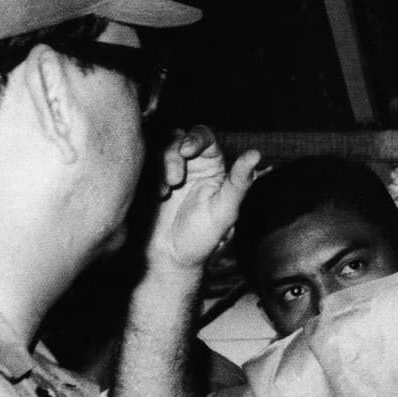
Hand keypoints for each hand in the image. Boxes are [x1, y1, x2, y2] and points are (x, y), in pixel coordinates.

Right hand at [148, 125, 259, 271]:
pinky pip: (140, 162)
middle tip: (175, 180)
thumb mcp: (224, 210)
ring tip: (164, 193)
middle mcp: (189, 165)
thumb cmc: (202, 238)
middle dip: (172, 154)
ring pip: (157, 147)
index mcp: (211, 167)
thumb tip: (256, 154)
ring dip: (160, 164)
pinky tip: (156, 196)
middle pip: (176, 137)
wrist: (169, 260)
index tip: (186, 151)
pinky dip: (146, 173)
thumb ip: (239, 182)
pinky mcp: (144, 180)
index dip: (195, 137)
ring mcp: (164, 171)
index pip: (204, 136)